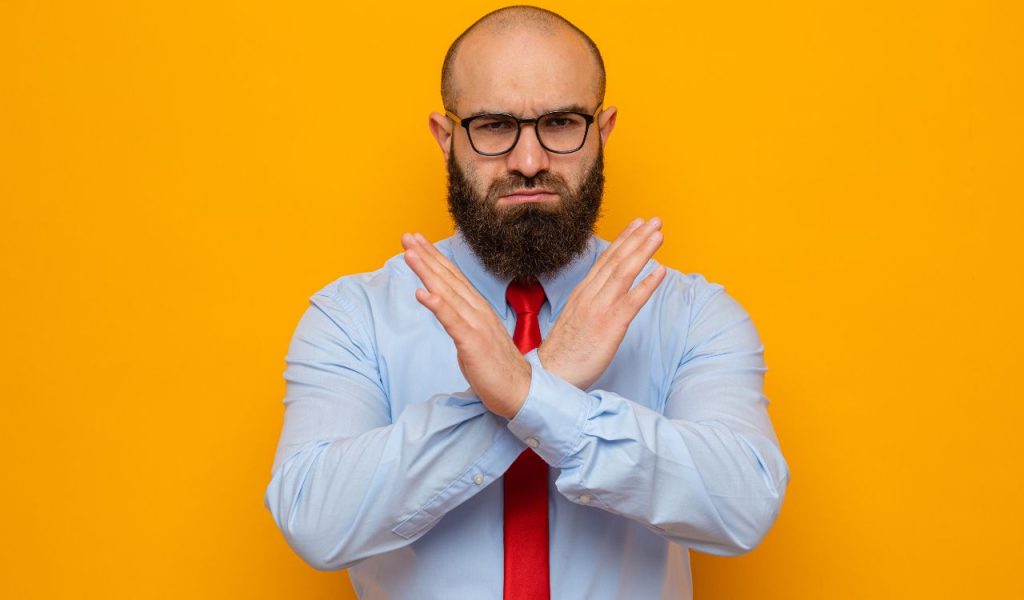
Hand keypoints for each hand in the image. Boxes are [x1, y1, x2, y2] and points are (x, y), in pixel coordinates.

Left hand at [401, 232, 530, 418]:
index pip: (453, 277)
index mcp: (478, 308)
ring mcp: (476, 325)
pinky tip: (422, 293)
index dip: (434, 258)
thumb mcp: (475, 336)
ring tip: (409, 254)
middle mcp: (477, 310)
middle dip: (425, 255)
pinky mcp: (473, 343)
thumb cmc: (498, 367)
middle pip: (448, 278)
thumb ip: (461, 320)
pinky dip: (436, 305)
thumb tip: (444, 309)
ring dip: (427, 271)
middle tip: (407, 236)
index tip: (416, 242)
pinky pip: (452, 321)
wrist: (522, 391)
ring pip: (447, 292)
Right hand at [538, 217, 666, 389]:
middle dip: (636, 238)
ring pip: (624, 273)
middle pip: (616, 260)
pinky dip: (647, 284)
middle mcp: (590, 296)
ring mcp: (600, 309)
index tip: (637, 225)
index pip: (605, 261)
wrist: (551, 374)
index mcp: (582, 293)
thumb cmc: (564, 352)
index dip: (622, 241)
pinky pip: (632, 301)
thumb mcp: (574, 320)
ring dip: (642, 251)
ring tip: (658, 234)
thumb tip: (602, 296)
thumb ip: (588, 304)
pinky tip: (661, 271)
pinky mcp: (610, 325)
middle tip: (654, 220)